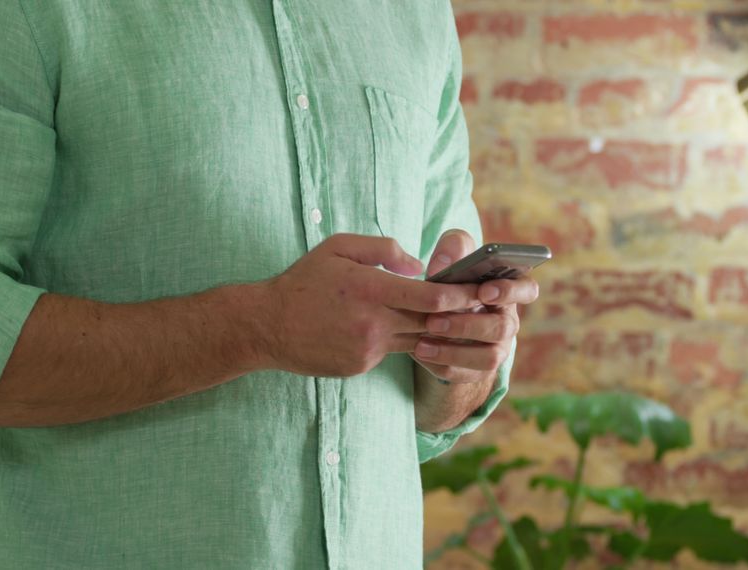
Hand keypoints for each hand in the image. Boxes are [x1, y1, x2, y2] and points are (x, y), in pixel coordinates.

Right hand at [259, 233, 481, 377]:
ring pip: (415, 340)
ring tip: (446, 318)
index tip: (478, 290)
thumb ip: (383, 249)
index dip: (461, 295)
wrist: (267, 326)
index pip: (432, 297)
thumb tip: (418, 265)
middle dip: (456, 315)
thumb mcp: (338, 247)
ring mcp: (368, 349)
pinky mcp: (361, 366)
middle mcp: (374, 323)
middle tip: (479, 307)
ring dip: (432, 330)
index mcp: (371, 289)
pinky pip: (390, 351)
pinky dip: (395, 339)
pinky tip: (387, 329)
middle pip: (431, 322)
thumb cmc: (304, 282)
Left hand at [410, 230, 539, 383]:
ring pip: (487, 358)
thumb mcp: (453, 255)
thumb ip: (453, 247)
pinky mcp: (478, 370)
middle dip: (467, 325)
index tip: (483, 291)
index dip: (509, 291)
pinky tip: (417, 353)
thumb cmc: (452, 278)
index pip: (527, 290)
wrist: (437, 313)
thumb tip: (444, 262)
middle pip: (501, 328)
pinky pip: (464, 375)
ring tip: (421, 344)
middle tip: (433, 321)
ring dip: (453, 352)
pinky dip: (440, 366)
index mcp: (509, 291)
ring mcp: (496, 349)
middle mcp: (508, 322)